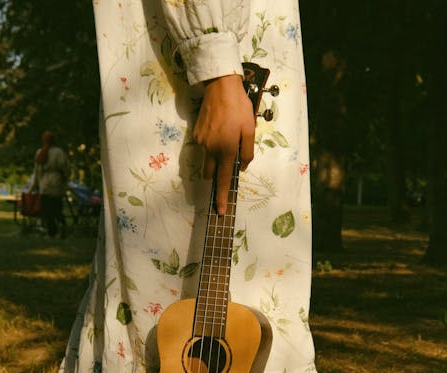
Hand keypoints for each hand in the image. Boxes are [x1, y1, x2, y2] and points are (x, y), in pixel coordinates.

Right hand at [193, 74, 254, 214]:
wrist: (220, 86)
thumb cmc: (239, 107)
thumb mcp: (250, 129)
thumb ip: (247, 151)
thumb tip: (243, 167)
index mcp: (226, 150)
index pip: (223, 180)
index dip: (222, 197)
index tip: (220, 211)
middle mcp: (211, 149)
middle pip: (210, 174)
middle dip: (216, 177)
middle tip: (226, 165)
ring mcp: (201, 142)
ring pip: (206, 160)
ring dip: (215, 159)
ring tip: (226, 139)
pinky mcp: (196, 134)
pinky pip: (204, 147)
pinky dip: (211, 145)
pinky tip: (219, 129)